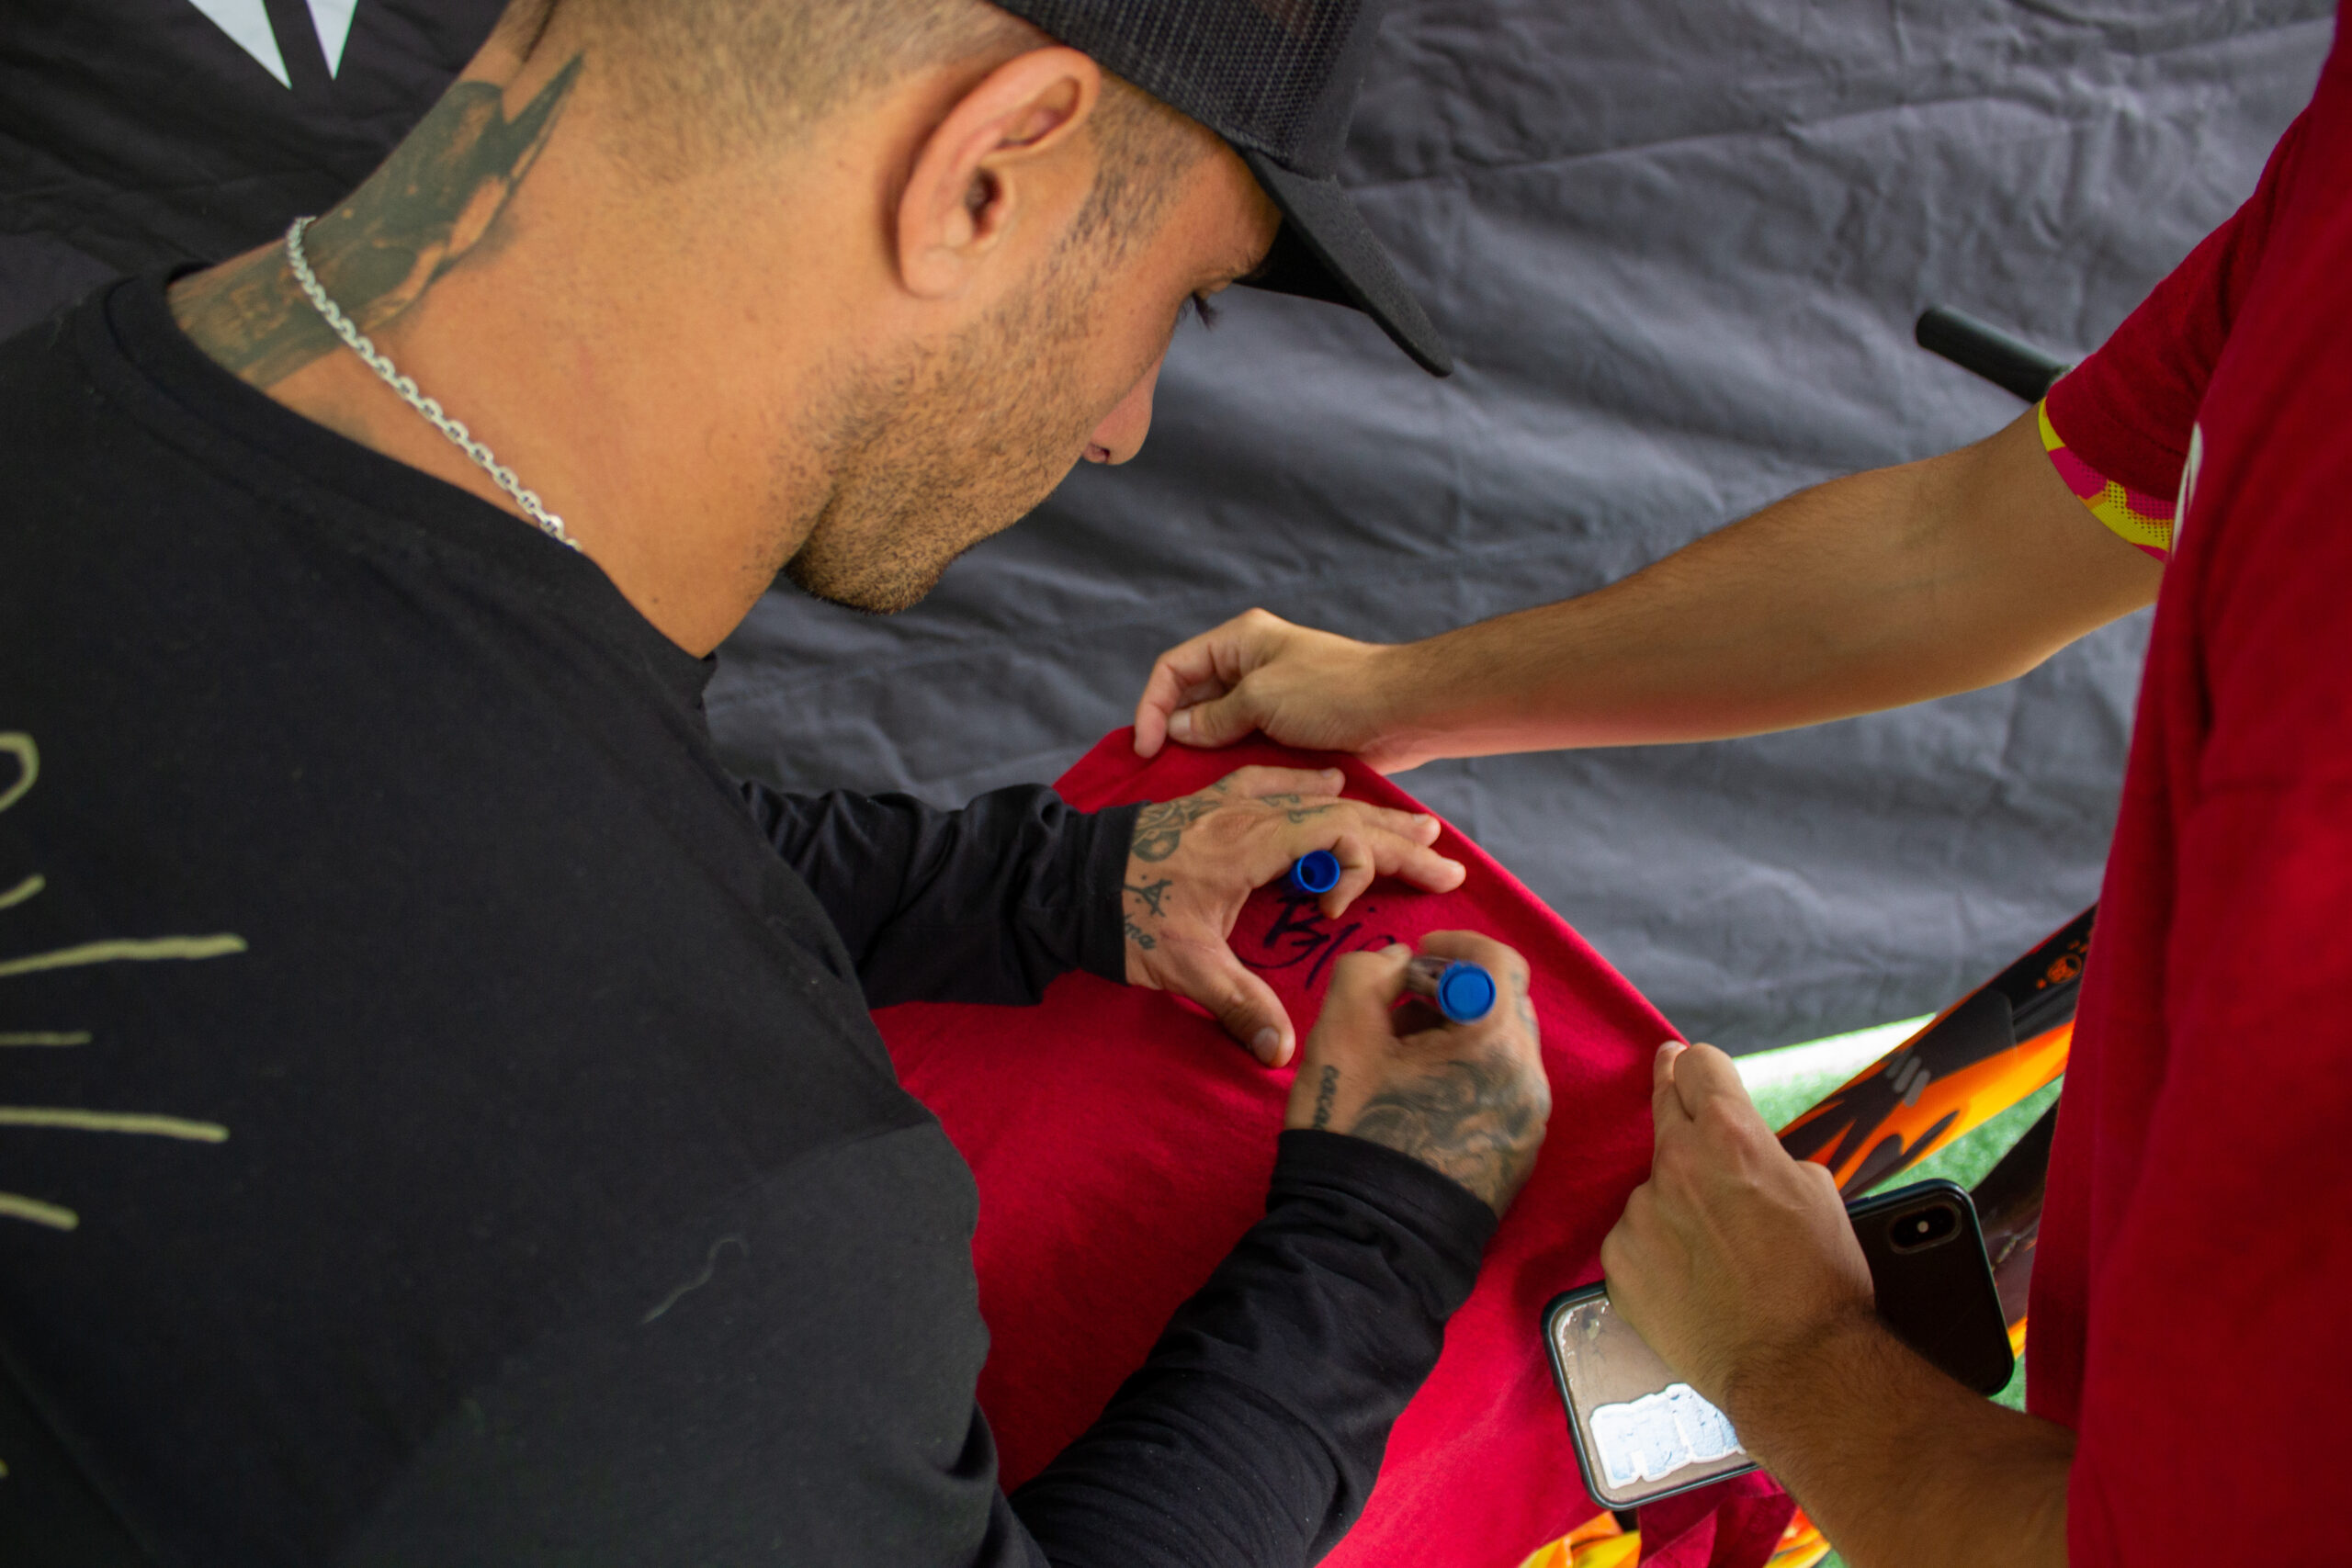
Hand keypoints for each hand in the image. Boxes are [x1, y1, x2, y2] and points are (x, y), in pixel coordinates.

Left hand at [1122, 766, 1464, 1066]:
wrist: (1062, 878)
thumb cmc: (1122, 918)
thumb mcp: (1182, 969)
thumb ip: (1239, 1007)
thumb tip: (1284, 1055)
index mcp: (1247, 846)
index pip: (1333, 833)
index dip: (1363, 863)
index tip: (1342, 910)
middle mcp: (1244, 815)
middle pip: (1336, 813)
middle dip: (1394, 836)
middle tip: (1444, 855)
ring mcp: (1224, 803)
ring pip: (1310, 794)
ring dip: (1363, 810)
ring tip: (1410, 822)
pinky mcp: (1205, 803)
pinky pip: (1271, 781)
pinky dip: (1309, 784)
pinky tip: (1326, 780)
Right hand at [1132, 610, 1433, 773]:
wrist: (1401, 713)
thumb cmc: (1334, 693)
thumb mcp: (1262, 699)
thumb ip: (1214, 718)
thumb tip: (1178, 733)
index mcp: (1240, 641)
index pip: (1174, 668)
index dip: (1153, 705)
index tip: (1146, 747)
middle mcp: (1250, 666)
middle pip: (1192, 698)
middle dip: (1174, 731)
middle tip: (1158, 771)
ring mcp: (1269, 700)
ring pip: (1217, 728)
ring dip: (1201, 754)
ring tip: (1184, 785)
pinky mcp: (1288, 731)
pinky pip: (1246, 748)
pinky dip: (1231, 767)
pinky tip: (1220, 791)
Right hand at [1283, 934, 1548, 1214]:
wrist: (1366, 1239)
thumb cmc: (1353, 1127)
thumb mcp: (1340, 1031)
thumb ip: (1369, 971)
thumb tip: (1400, 964)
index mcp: (1495, 1041)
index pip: (1499, 962)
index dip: (1455, 946)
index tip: (1417, 956)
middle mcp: (1529, 1079)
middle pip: (1504, 1006)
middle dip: (1455, 992)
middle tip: (1400, 1006)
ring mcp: (1529, 1124)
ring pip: (1504, 1052)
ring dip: (1461, 1037)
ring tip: (1403, 1059)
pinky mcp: (1518, 1158)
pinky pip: (1503, 1095)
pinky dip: (1470, 1078)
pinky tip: (1421, 1099)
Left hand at [1599, 1042, 1873, 1417]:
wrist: (1796, 1367)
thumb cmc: (1820, 1283)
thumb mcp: (1819, 1193)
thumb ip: (1768, 1155)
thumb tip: (1747, 1150)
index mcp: (1730, 1136)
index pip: (1696, 1064)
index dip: (1699, 1067)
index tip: (1688, 1067)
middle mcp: (1676, 1164)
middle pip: (1662, 1107)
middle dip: (1676, 1102)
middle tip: (1677, 1096)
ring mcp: (1640, 1213)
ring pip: (1653, 1188)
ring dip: (1675, 1203)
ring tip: (1717, 1255)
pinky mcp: (1618, 1261)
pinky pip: (1634, 1239)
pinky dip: (1657, 1253)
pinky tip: (1691, 1283)